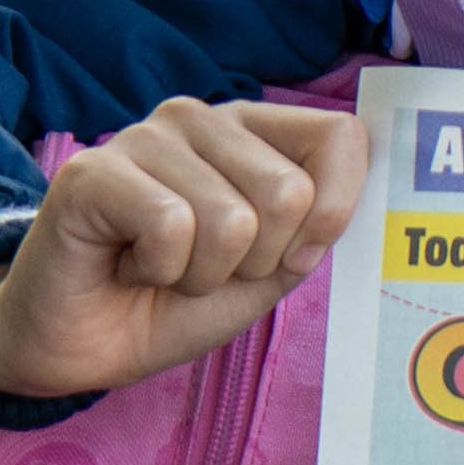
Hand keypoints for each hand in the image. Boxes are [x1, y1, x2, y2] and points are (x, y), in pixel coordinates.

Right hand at [0, 98, 367, 403]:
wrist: (83, 346)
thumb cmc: (178, 301)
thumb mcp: (273, 268)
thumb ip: (321, 224)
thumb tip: (380, 190)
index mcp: (253, 130)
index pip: (341, 136)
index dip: (333, 212)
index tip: (292, 255)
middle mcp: (201, 118)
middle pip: (290, 192)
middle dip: (256, 260)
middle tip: (203, 266)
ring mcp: (143, 137)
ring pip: (232, 219)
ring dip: (203, 272)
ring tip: (162, 266)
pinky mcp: (92, 171)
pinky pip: (172, 227)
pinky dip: (160, 270)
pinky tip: (128, 264)